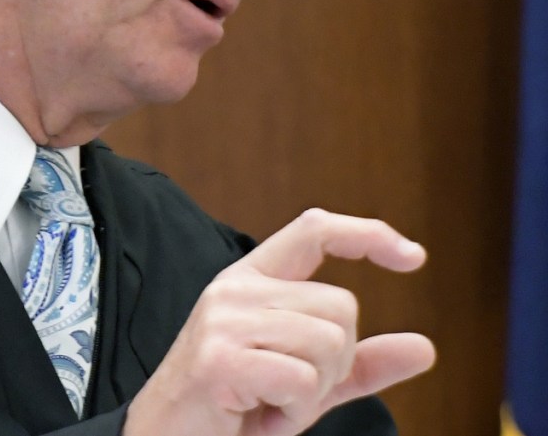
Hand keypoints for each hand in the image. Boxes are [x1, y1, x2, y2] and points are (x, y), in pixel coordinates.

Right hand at [123, 208, 435, 435]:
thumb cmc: (236, 408)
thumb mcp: (307, 381)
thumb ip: (359, 363)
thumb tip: (424, 348)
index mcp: (252, 279)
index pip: (314, 230)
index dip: (367, 234)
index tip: (413, 258)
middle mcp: (235, 288)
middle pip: (341, 307)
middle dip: (335, 364)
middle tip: (288, 391)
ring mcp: (224, 319)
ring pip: (329, 342)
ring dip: (312, 393)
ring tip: (270, 403)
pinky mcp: (220, 358)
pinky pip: (302, 379)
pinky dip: (293, 411)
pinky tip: (258, 415)